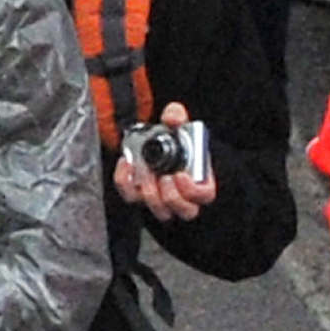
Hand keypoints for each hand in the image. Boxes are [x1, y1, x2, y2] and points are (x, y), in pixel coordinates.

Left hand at [111, 104, 215, 221]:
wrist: (157, 149)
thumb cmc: (175, 144)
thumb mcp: (179, 127)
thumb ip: (177, 118)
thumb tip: (173, 117)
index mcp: (201, 181)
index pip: (204, 195)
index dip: (193, 190)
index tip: (180, 175)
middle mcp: (184, 197)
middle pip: (184, 211)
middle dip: (171, 197)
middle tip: (163, 178)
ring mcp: (163, 201)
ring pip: (162, 213)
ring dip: (152, 196)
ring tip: (146, 175)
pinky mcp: (140, 198)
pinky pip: (131, 198)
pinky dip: (126, 182)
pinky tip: (126, 164)